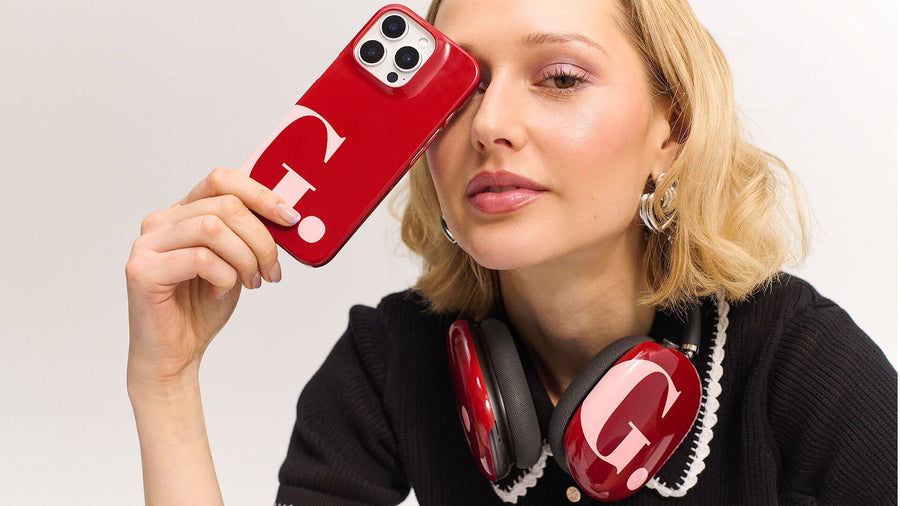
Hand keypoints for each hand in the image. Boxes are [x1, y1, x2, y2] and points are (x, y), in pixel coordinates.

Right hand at [125, 167, 299, 387]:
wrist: (176, 353)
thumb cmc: (203, 307)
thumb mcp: (237, 262)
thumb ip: (249, 236)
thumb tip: (288, 216)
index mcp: (183, 212)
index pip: (222, 180)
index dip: (261, 194)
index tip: (290, 218)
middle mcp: (161, 221)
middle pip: (225, 206)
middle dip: (261, 239)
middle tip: (271, 270)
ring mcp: (147, 244)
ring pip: (214, 229)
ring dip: (245, 259)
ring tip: (250, 282)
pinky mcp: (142, 270)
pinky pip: (201, 259)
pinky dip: (224, 278)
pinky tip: (219, 293)